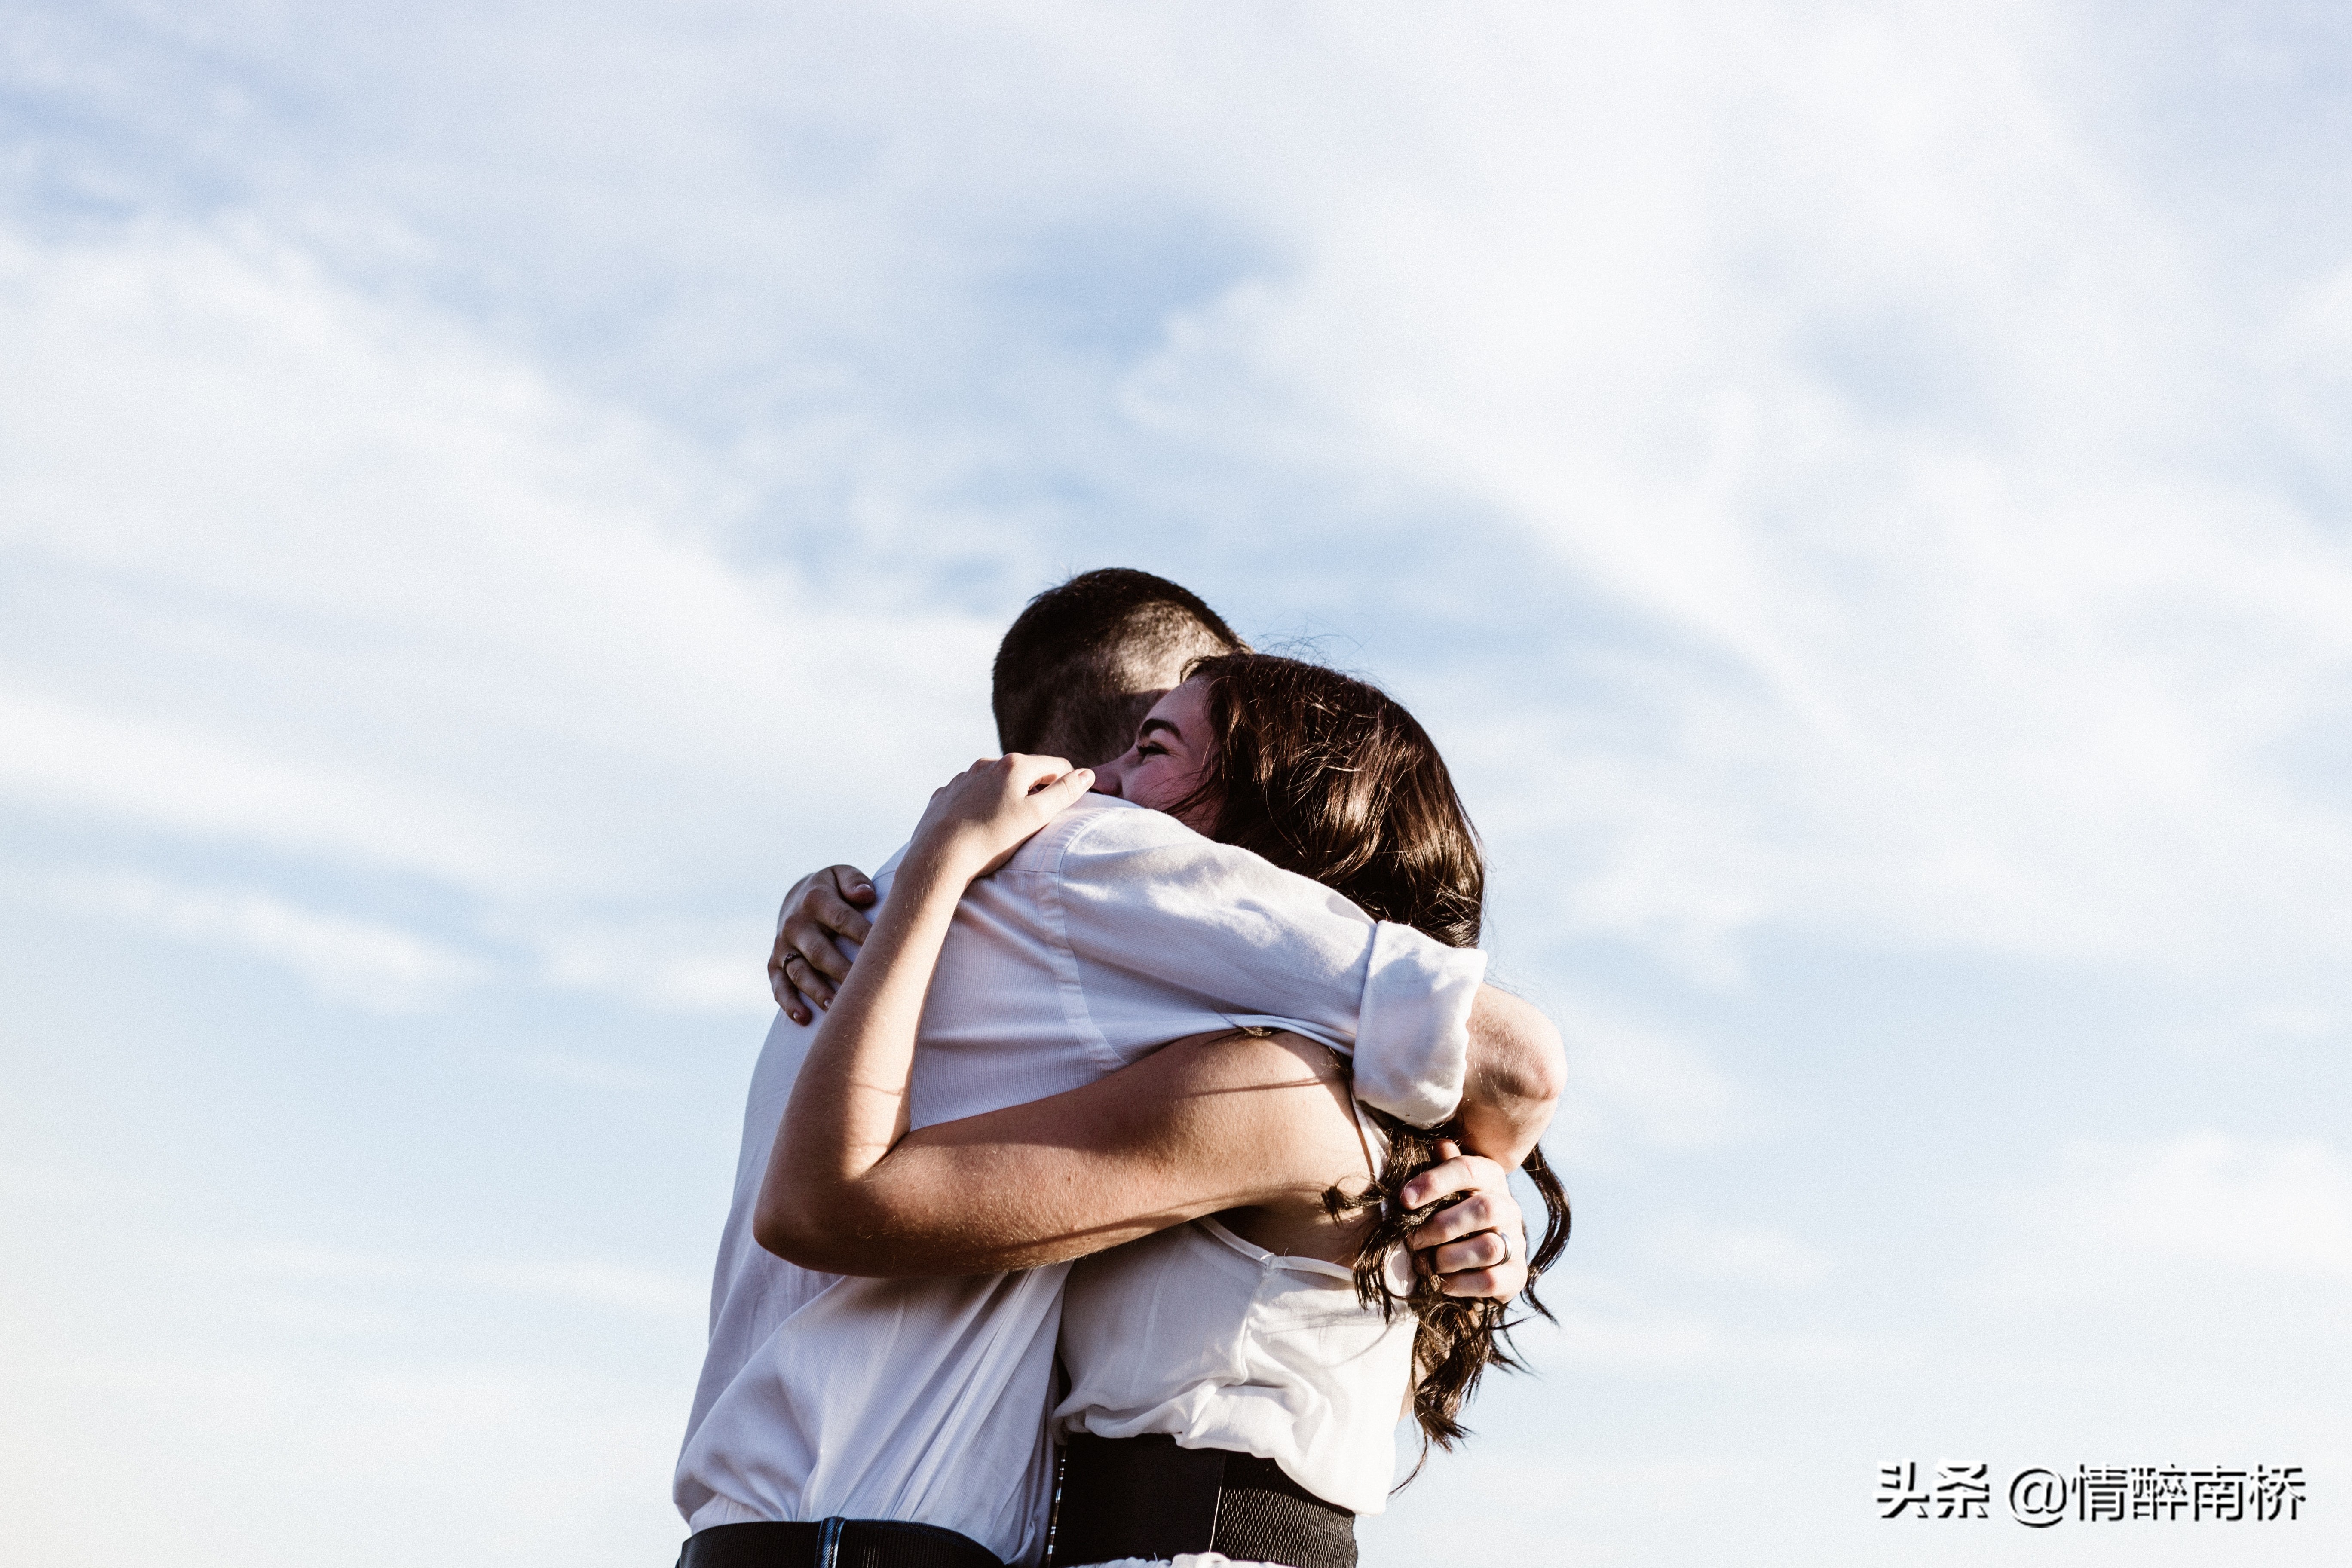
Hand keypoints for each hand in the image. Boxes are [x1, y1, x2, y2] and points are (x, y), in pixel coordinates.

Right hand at [769, 865, 876, 1023]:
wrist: (796, 897)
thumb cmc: (832, 890)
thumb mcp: (841, 875)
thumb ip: (854, 881)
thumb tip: (866, 895)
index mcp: (816, 899)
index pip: (843, 919)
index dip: (864, 935)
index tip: (885, 952)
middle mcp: (796, 924)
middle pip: (820, 951)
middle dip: (841, 970)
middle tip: (864, 988)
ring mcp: (783, 946)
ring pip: (799, 972)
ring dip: (817, 991)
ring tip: (835, 1007)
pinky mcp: (774, 964)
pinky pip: (779, 986)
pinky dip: (789, 1003)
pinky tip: (803, 1018)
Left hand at [906, 755, 1094, 882]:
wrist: (939, 856)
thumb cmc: (992, 838)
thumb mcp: (1036, 816)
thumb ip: (1064, 792)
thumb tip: (1086, 774)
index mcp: (1014, 765)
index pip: (1056, 765)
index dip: (1067, 784)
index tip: (1066, 805)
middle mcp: (986, 764)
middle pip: (1025, 771)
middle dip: (1035, 790)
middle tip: (1036, 820)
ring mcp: (963, 778)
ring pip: (995, 782)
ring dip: (1006, 796)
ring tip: (1005, 826)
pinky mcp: (945, 794)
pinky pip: (971, 794)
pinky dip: (980, 805)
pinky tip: (978, 826)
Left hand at [1401, 1140, 1528, 1299]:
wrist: (1476, 1259)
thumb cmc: (1450, 1213)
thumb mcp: (1444, 1188)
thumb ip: (1441, 1168)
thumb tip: (1440, 1144)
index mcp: (1490, 1177)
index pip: (1467, 1169)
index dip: (1434, 1182)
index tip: (1404, 1199)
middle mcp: (1509, 1207)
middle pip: (1483, 1209)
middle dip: (1440, 1226)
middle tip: (1412, 1240)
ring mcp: (1516, 1241)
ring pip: (1489, 1247)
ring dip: (1448, 1258)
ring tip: (1425, 1264)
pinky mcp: (1517, 1274)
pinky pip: (1492, 1280)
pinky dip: (1461, 1284)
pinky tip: (1442, 1283)